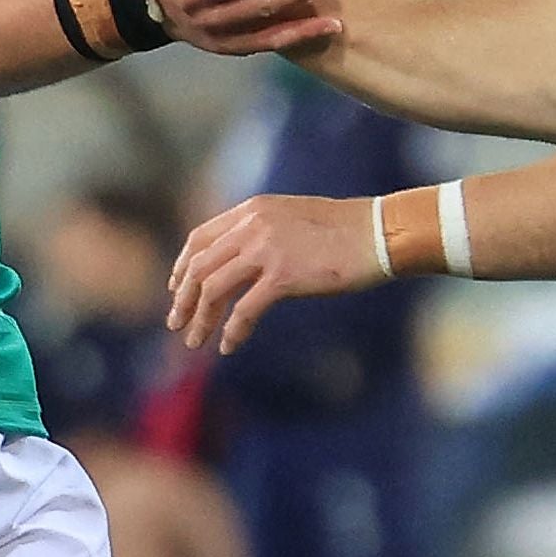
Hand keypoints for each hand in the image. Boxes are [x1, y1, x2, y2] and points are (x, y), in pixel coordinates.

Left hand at [167, 194, 385, 352]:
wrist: (378, 232)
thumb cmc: (344, 230)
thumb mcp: (292, 219)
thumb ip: (263, 232)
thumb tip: (242, 261)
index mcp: (252, 210)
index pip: (200, 237)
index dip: (182, 266)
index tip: (177, 290)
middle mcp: (252, 226)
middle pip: (200, 266)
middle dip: (184, 298)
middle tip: (177, 323)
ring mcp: (266, 250)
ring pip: (214, 288)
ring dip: (200, 318)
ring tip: (195, 341)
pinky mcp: (283, 276)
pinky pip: (244, 309)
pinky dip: (232, 331)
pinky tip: (229, 346)